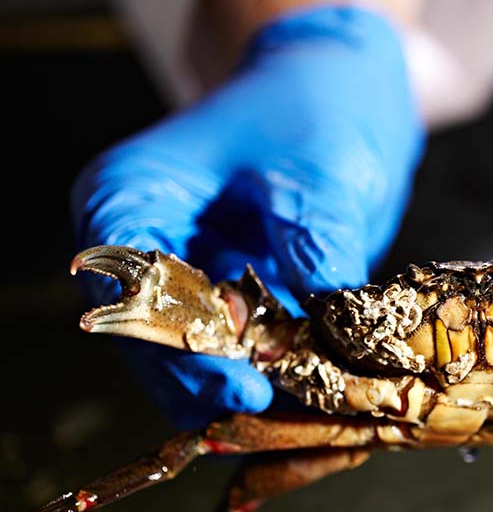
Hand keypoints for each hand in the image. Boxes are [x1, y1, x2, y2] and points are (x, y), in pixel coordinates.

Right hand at [72, 5, 422, 426]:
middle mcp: (147, 244)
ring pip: (197, 358)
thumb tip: (332, 326)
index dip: (180, 347)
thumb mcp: (317, 172)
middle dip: (212, 385)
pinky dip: (271, 375)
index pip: (132, 290)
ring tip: (294, 420)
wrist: (343, 90)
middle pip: (156, 340)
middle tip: (271, 419)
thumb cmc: (314, 107)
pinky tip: (307, 400)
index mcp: (132, 198)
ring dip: (243, 390)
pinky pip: (242, 350)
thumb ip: (318, 248)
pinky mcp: (235, 294)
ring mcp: (191, 274)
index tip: (239, 386)